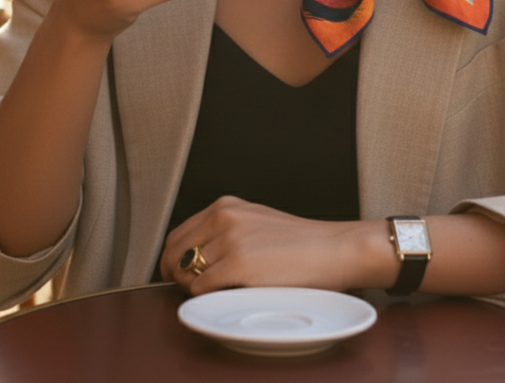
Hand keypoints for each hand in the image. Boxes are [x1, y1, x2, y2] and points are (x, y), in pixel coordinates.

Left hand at [160, 196, 383, 295]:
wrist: (332, 249)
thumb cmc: (300, 242)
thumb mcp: (256, 221)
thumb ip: (225, 230)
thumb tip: (196, 255)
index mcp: (225, 205)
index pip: (177, 235)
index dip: (172, 260)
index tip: (176, 274)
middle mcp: (223, 217)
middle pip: (174, 253)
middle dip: (175, 275)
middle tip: (187, 290)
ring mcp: (230, 239)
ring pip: (187, 273)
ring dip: (194, 288)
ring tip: (215, 292)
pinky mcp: (238, 263)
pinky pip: (202, 288)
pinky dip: (207, 298)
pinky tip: (226, 296)